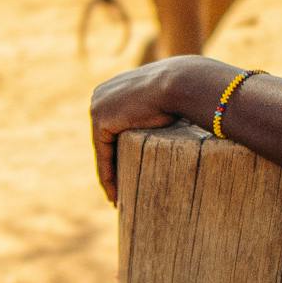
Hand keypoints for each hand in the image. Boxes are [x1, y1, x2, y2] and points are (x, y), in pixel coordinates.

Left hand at [89, 59, 181, 205]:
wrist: (180, 82)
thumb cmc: (183, 91)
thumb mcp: (168, 98)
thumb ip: (162, 108)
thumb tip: (173, 119)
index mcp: (115, 87)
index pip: (113, 126)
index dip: (118, 151)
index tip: (126, 172)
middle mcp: (101, 95)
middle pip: (105, 139)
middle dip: (113, 165)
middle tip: (120, 191)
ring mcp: (98, 106)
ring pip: (103, 150)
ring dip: (110, 176)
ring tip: (118, 200)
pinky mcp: (100, 119)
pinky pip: (103, 157)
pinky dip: (108, 178)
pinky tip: (115, 197)